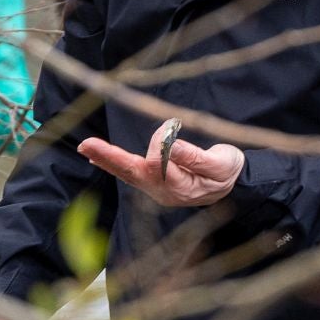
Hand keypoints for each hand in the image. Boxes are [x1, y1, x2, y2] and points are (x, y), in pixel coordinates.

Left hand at [78, 119, 243, 206]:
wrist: (234, 184)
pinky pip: (130, 174)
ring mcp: (156, 189)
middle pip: (131, 172)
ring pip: (126, 173)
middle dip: (108, 156)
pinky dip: (113, 163)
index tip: (172, 128)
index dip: (160, 143)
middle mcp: (163, 192)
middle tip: (86, 145)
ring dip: (106, 158)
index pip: (157, 164)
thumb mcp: (220, 163)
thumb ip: (195, 157)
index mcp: (180, 187)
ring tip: (87, 147)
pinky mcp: (154, 183)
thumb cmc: (228, 172)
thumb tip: (170, 146)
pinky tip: (97, 159)